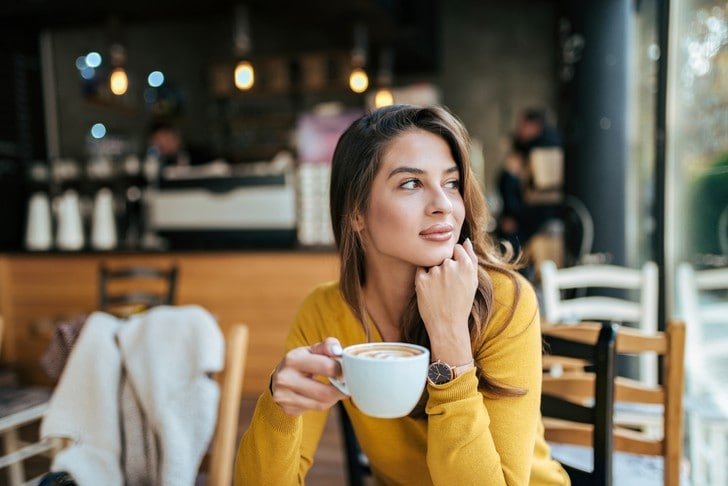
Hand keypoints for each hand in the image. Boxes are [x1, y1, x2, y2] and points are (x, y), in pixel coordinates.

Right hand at [271, 337, 347, 416]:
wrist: (278, 379)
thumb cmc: (301, 362)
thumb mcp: (311, 350)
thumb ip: (327, 346)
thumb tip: (338, 351)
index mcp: (293, 359)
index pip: (327, 367)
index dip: (341, 369)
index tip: (345, 370)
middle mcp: (286, 379)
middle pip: (325, 392)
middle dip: (341, 390)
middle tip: (347, 385)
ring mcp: (285, 396)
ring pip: (322, 403)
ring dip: (334, 398)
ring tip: (336, 390)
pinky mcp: (288, 409)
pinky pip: (315, 409)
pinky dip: (324, 403)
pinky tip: (323, 396)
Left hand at [415, 238, 477, 364]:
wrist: (447, 326)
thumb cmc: (462, 303)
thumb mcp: (473, 281)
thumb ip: (471, 258)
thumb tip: (466, 241)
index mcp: (466, 265)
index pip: (456, 248)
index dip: (454, 259)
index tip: (454, 272)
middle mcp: (450, 266)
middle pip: (443, 256)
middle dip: (444, 266)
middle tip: (447, 285)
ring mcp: (434, 272)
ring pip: (431, 263)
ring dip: (434, 272)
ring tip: (439, 291)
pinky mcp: (421, 280)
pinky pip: (420, 270)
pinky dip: (424, 278)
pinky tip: (430, 291)